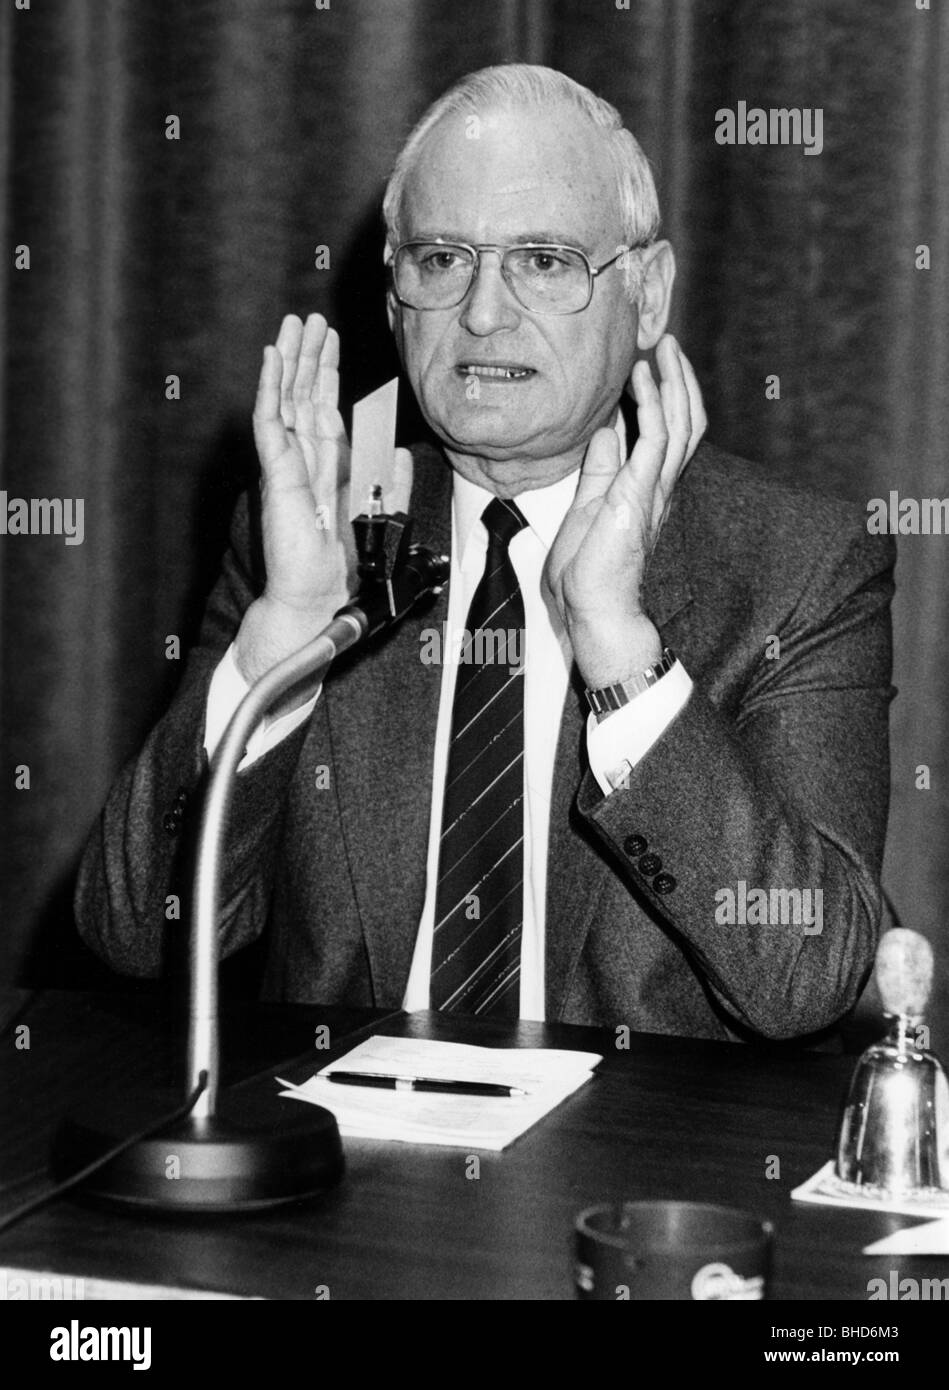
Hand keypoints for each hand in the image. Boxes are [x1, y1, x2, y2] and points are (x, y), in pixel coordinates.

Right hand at [235, 313, 410, 683]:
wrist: (319, 596)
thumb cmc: (342, 566)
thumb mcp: (381, 514)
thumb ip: (391, 481)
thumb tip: (403, 451)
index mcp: (327, 466)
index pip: (324, 408)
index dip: (327, 372)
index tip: (330, 339)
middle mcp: (304, 459)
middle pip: (303, 395)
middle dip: (307, 354)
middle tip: (308, 318)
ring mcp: (287, 464)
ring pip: (286, 399)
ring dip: (288, 359)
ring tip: (291, 324)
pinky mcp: (278, 473)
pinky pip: (271, 423)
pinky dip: (270, 388)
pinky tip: (272, 358)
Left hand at [544, 335, 705, 688]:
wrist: (592, 609)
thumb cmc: (587, 573)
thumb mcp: (589, 505)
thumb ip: (602, 468)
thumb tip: (605, 430)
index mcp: (648, 490)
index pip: (668, 435)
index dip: (665, 398)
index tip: (652, 365)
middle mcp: (660, 487)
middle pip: (685, 422)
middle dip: (680, 380)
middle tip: (669, 344)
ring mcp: (654, 490)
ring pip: (679, 424)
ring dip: (673, 382)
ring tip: (664, 348)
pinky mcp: (640, 493)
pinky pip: (654, 439)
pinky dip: (651, 404)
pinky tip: (642, 379)